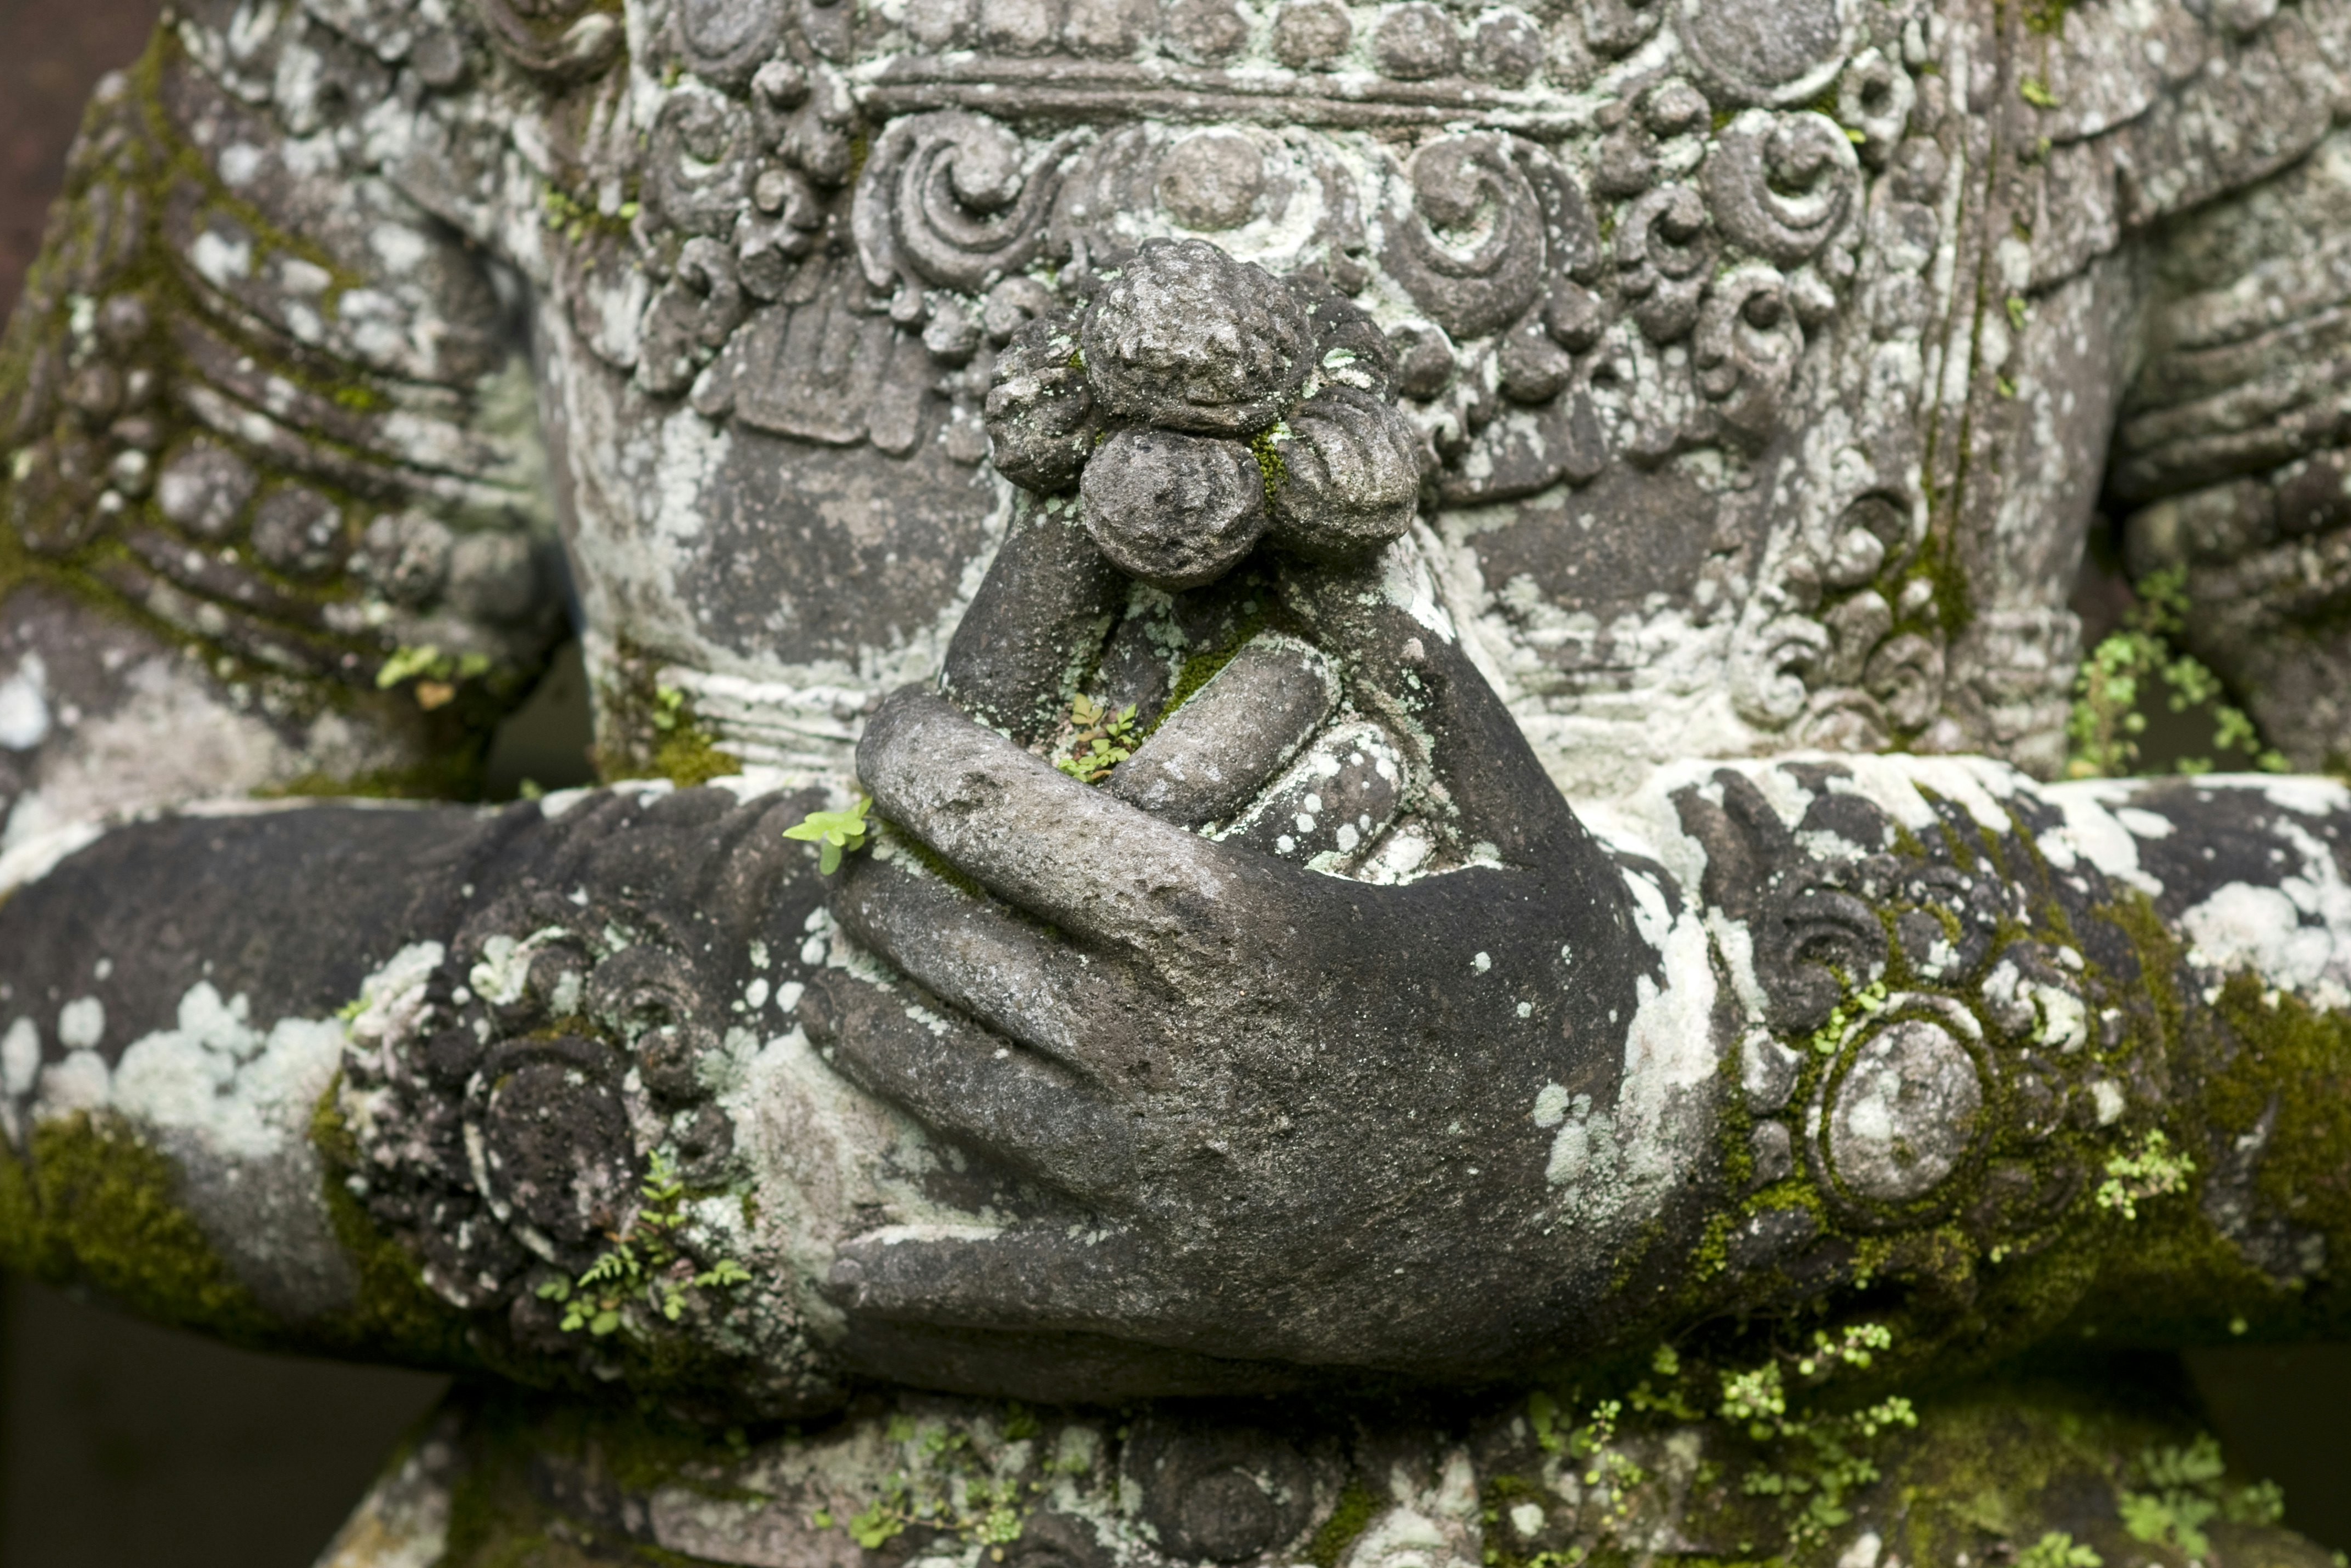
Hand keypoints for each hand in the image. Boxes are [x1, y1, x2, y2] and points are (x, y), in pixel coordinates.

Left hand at [804, 538, 1694, 1382]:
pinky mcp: (1185, 1291)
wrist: (1643, 1205)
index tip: (883, 733)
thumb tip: (1391, 596)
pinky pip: (1017, 1287)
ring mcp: (1163, 1177)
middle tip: (859, 872)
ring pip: (953, 1090)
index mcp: (1229, 916)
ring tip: (831, 995)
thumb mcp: (1530, 829)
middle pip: (953, 947)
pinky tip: (848, 1269)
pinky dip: (922, 1285)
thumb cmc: (1584, 999)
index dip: (913, 758)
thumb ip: (1447, 707)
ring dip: (871, 1033)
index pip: (1001, 812)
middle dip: (885, 894)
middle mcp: (1167, 1043)